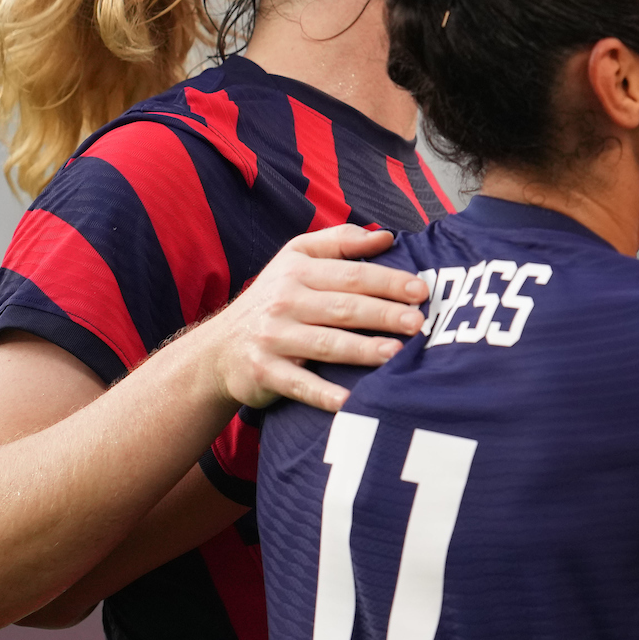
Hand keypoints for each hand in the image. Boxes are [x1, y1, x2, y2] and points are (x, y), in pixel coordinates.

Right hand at [205, 225, 429, 411]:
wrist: (217, 349)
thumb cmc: (273, 298)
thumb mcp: (296, 258)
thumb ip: (340, 242)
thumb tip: (387, 237)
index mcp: (298, 272)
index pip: (351, 275)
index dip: (388, 281)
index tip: (421, 291)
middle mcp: (284, 302)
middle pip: (343, 308)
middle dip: (383, 314)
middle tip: (418, 323)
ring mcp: (273, 338)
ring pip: (325, 344)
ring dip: (361, 350)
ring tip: (396, 354)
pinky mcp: (263, 371)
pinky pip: (298, 384)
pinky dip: (322, 393)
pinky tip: (349, 402)